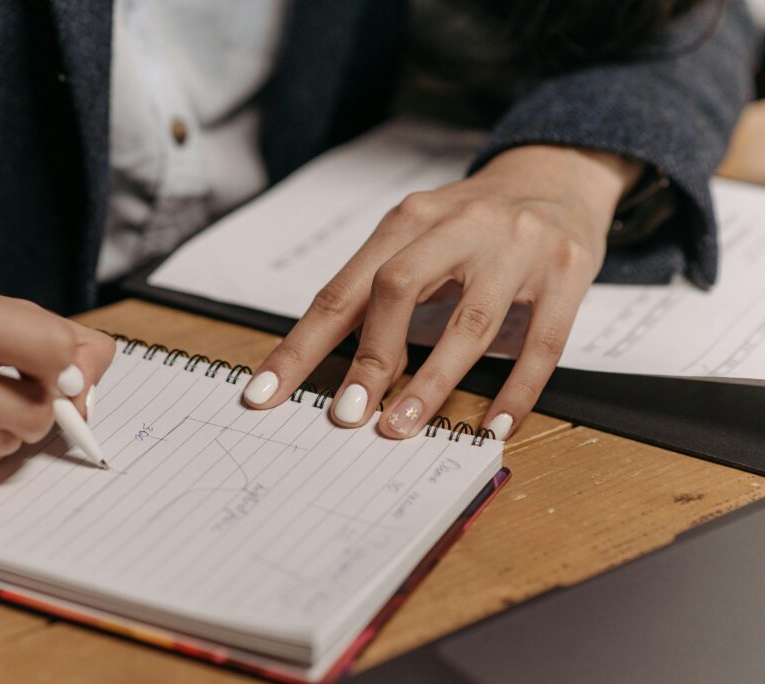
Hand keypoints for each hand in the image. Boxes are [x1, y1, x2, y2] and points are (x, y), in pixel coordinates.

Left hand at [243, 145, 639, 438]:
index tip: (266, 393)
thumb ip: (382, 292)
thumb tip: (347, 370)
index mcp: (408, 220)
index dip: (301, 345)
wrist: (558, 175)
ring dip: (432, 381)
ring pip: (468, 323)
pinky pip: (542, 341)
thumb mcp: (419, 237)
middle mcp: (458, 226)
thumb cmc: (472, 221)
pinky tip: (496, 424)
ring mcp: (515, 248)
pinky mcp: (566, 271)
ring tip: (404, 424)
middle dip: (369, 358)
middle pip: (397, 290)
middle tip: (348, 414)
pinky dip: (518, 388)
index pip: (343, 289)